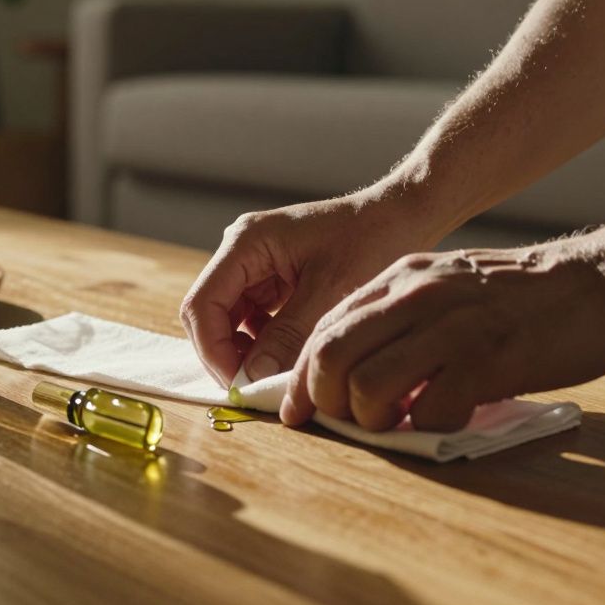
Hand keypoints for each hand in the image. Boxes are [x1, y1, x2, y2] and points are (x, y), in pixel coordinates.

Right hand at [180, 190, 434, 386]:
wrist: (402, 216)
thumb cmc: (372, 239)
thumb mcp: (331, 292)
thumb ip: (288, 336)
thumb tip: (252, 378)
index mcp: (246, 243)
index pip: (202, 304)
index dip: (213, 350)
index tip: (239, 385)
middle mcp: (242, 251)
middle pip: (209, 314)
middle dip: (226, 354)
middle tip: (254, 389)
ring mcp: (255, 266)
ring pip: (229, 320)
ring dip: (245, 352)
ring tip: (274, 376)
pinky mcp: (272, 279)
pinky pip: (253, 319)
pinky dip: (263, 344)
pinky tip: (286, 358)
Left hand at [279, 240, 604, 431]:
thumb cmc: (528, 297)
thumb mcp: (449, 287)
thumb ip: (404, 320)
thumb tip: (357, 370)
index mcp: (402, 279)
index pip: (324, 329)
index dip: (301, 378)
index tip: (298, 411)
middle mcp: (417, 295)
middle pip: (330, 356)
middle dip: (324, 402)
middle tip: (347, 422)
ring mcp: (452, 325)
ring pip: (367, 385)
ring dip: (371, 420)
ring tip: (398, 423)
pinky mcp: (490, 357)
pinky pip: (429, 408)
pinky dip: (427, 427)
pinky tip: (446, 420)